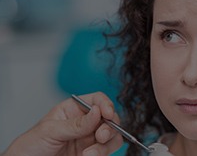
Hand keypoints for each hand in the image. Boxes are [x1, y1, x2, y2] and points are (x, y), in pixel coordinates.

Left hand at [3, 92, 122, 155]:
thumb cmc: (29, 146)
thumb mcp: (50, 131)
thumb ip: (75, 123)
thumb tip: (97, 112)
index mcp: (73, 110)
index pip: (96, 100)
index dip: (105, 104)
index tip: (107, 113)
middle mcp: (85, 123)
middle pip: (110, 118)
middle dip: (109, 126)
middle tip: (101, 136)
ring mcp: (89, 139)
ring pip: (112, 136)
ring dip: (105, 145)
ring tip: (90, 153)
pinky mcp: (91, 153)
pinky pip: (106, 151)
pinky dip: (102, 153)